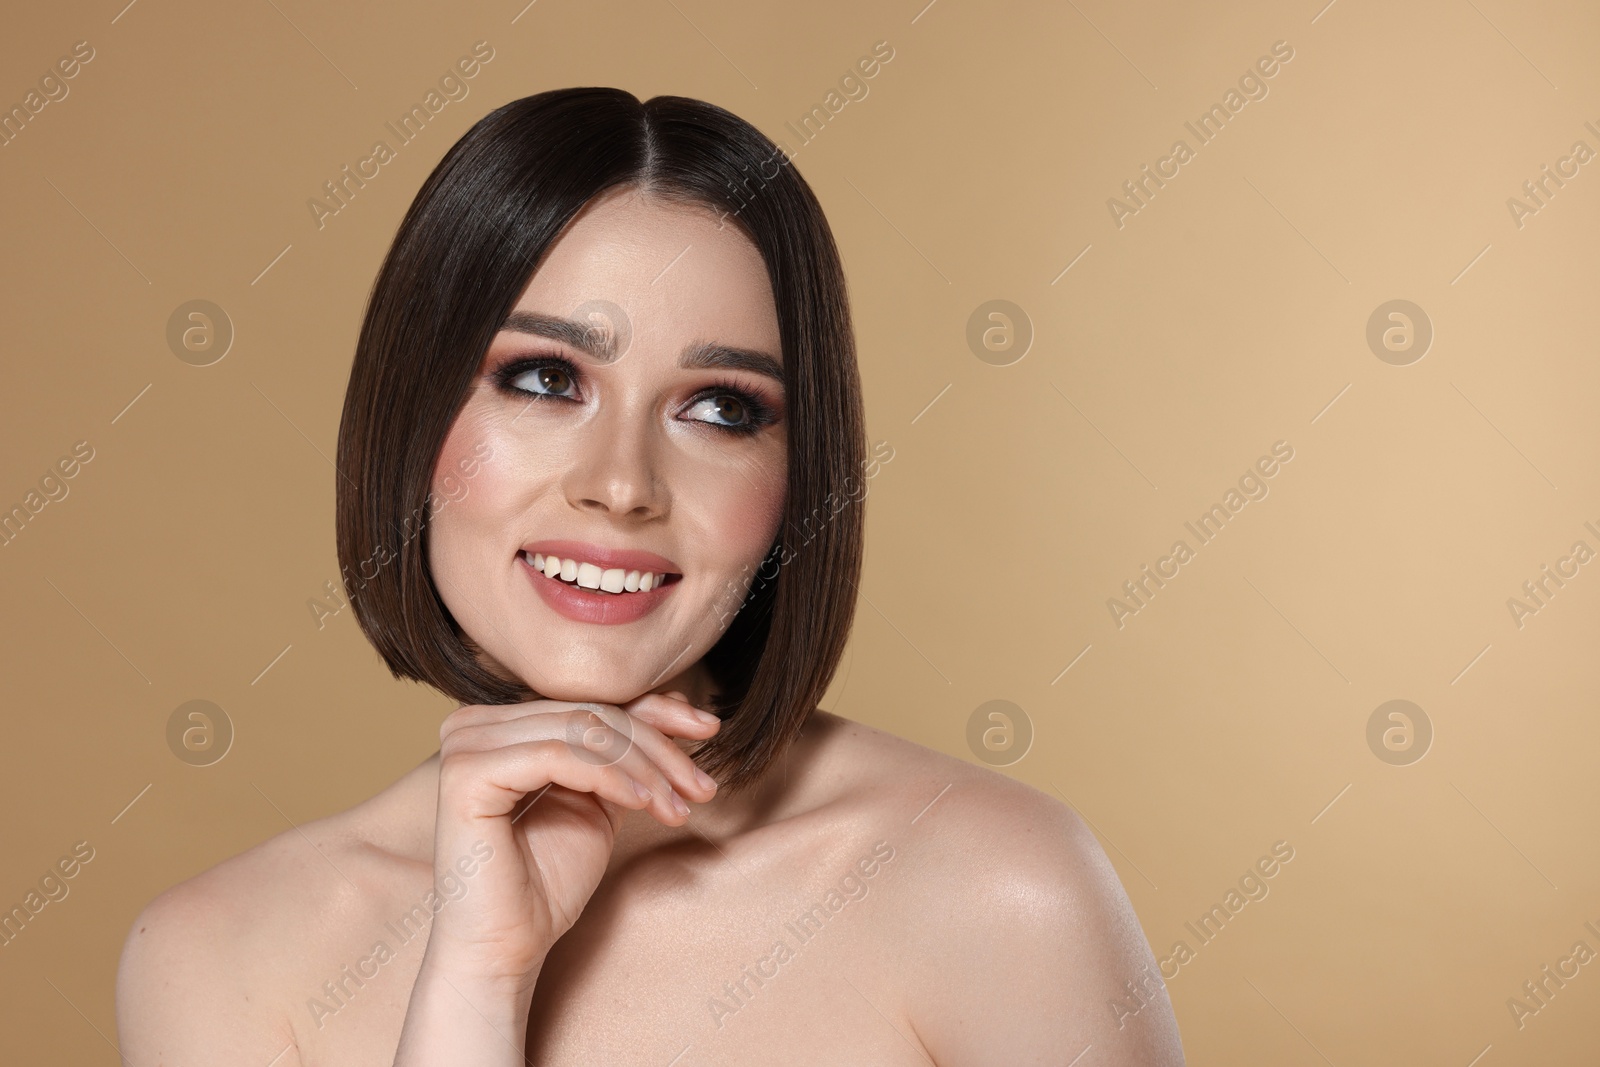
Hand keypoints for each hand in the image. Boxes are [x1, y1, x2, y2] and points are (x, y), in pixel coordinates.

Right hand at [421, 690, 721, 992]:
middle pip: (590, 714)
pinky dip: (612, 776)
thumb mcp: (598, 801)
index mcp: (498, 725)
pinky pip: (559, 756)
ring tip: (678, 805)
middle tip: (702, 786)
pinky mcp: (467, 773)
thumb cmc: (546, 883)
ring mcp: (465, 745)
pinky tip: (645, 802)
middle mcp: (473, 725)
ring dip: (644, 767)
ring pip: (582, 731)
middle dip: (658, 748)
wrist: (505, 948)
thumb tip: (675, 702)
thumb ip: (620, 753)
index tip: (708, 729)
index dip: (655, 712)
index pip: (589, 701)